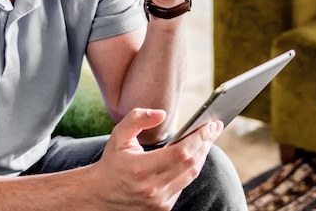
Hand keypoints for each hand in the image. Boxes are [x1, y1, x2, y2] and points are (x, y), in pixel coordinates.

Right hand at [86, 108, 221, 210]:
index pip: (181, 152)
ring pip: (191, 175)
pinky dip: (191, 167)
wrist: (100, 194)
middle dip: (206, 143)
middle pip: (191, 163)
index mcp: (141, 169)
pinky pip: (184, 184)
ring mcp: (159, 201)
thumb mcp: (119, 135)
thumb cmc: (112, 161)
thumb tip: (162, 114)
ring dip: (202, 154)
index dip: (199, 138)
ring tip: (208, 137)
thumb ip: (138, 118)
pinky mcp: (164, 207)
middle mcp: (152, 188)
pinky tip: (196, 153)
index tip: (211, 124)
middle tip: (214, 126)